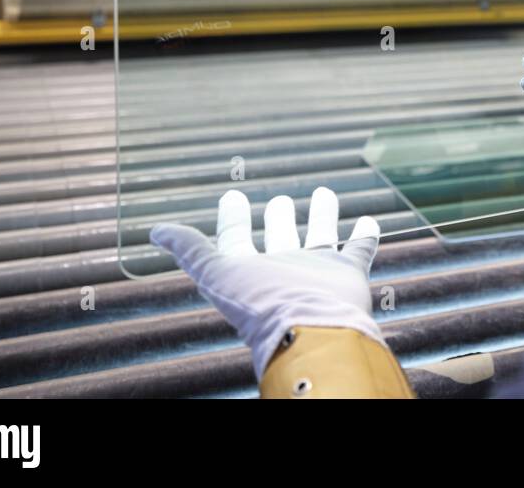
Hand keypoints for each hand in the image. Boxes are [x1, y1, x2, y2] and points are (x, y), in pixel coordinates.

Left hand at [150, 186, 383, 378]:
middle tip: (280, 200)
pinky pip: (358, 250)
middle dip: (278, 219)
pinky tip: (368, 221)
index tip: (232, 196)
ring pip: (320, 237)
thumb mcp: (216, 271)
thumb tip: (155, 230)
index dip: (232, 219)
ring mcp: (317, 271)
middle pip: (280, 239)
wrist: (312, 330)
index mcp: (250, 272)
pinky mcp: (348, 273)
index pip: (236, 240)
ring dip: (322, 217)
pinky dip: (365, 235)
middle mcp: (283, 270)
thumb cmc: (262, 304)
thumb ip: (189, 249)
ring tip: (325, 193)